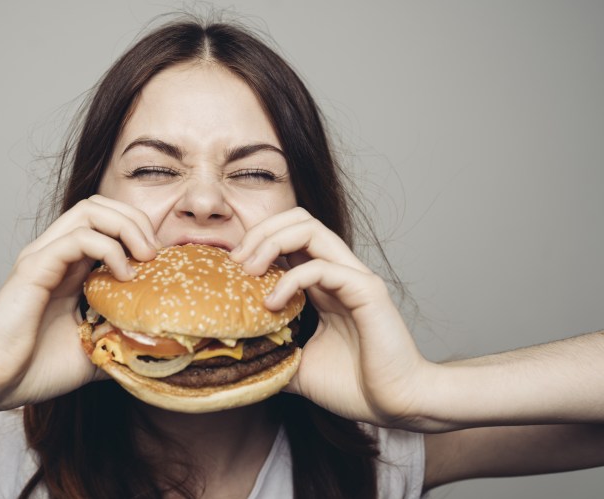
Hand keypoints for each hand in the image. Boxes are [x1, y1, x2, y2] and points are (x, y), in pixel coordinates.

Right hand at [0, 195, 159, 411]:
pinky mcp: (34, 269)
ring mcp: (43, 257)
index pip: (106, 222)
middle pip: (101, 205)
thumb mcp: (93, 351)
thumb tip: (154, 343)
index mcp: (69, 268)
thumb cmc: (34, 369)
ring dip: (126, 227)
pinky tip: (123, 276)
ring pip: (90, 210)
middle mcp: (55, 254)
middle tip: (156, 254)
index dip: (139, 231)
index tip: (161, 262)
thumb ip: (119, 339)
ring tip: (145, 257)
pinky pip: (77, 238)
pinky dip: (108, 248)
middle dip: (137, 221)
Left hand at [230, 207, 437, 429]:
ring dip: (271, 242)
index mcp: (324, 283)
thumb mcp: (298, 365)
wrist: (395, 404)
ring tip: (248, 270)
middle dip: (260, 231)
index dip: (257, 242)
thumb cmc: (354, 385)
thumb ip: (273, 352)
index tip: (230, 269)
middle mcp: (339, 271)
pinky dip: (290, 279)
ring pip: (310, 228)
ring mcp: (354, 277)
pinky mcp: (366, 290)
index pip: (289, 236)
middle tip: (235, 262)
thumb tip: (237, 357)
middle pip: (297, 219)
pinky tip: (272, 303)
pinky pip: (322, 266)